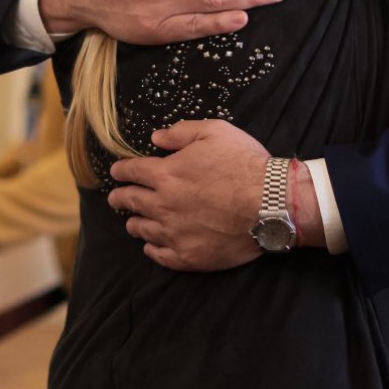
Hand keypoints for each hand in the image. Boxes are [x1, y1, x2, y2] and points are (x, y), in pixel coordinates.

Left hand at [106, 119, 271, 270]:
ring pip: (141, 229)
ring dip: (135, 223)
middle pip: (129, 201)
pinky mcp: (188, 256)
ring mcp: (174, 233)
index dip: (121, 170)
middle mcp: (163, 204)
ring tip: (134, 222)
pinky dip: (151, 249)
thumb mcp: (215, 132)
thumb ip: (181, 132)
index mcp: (166, 174)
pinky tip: (151, 246)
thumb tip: (156, 138)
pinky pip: (158, 255)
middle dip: (119, 197)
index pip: (131, 171)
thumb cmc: (245, 164)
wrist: (271, 204)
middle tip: (116, 198)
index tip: (116, 172)